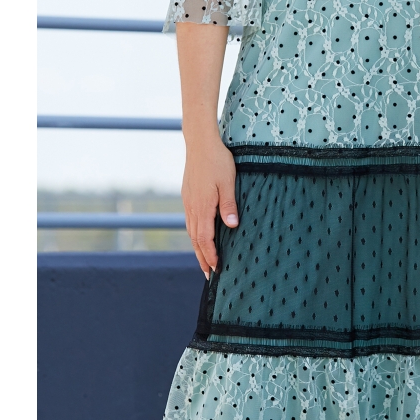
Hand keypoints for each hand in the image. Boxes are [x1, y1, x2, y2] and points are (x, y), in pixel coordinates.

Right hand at [181, 131, 237, 279]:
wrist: (199, 143)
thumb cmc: (217, 161)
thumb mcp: (228, 182)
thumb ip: (229, 204)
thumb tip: (231, 226)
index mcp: (202, 207)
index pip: (205, 239)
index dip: (210, 256)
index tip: (216, 269)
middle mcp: (192, 208)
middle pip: (195, 240)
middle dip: (202, 258)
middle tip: (208, 276)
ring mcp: (188, 202)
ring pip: (191, 231)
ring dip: (197, 248)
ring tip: (204, 261)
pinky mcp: (188, 196)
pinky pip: (190, 221)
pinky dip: (195, 234)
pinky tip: (200, 236)